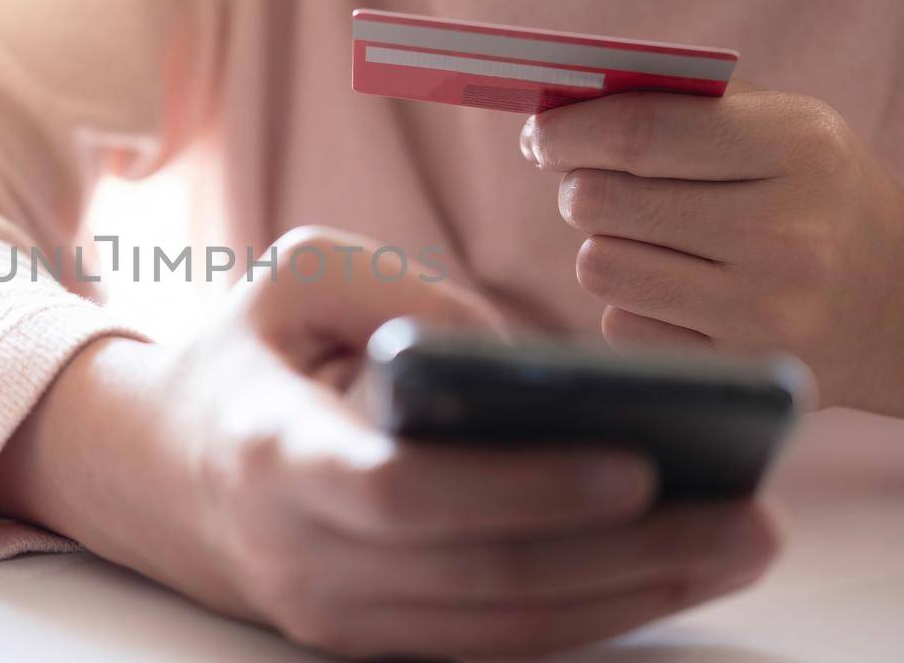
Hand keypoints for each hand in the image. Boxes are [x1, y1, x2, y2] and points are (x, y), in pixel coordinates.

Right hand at [0, 227, 777, 658]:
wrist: (151, 468)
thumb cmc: (240, 355)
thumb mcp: (294, 277)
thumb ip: (403, 291)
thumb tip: (525, 361)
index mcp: (274, 452)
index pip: (401, 494)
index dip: (519, 491)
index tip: (634, 467)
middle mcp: (304, 555)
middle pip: (484, 579)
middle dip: (632, 558)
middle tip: (752, 518)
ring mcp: (334, 616)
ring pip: (504, 629)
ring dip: (635, 598)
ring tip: (742, 546)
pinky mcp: (365, 640)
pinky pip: (493, 643)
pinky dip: (590, 616)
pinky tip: (669, 575)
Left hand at [521, 85, 903, 410]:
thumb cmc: (817, 195)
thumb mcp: (783, 128)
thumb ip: (684, 106)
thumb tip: (560, 108)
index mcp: (798, 149)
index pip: (639, 133)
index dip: (567, 131)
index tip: (537, 134)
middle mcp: (786, 235)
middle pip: (601, 202)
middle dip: (577, 187)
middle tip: (589, 183)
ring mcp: (763, 313)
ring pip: (600, 266)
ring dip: (605, 246)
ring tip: (648, 238)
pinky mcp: (737, 370)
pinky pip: (622, 324)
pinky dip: (633, 303)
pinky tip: (680, 292)